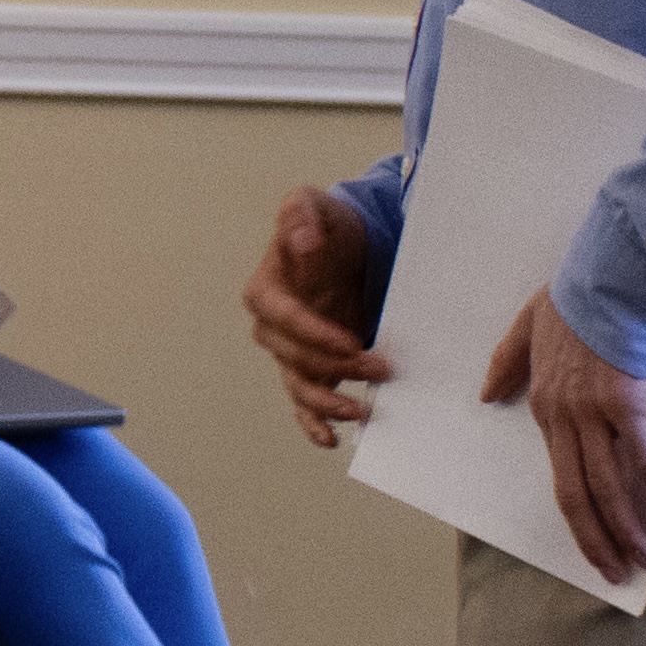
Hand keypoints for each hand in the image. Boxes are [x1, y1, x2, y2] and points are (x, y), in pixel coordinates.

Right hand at [245, 187, 389, 445]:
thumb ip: (300, 215)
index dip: (313, 333)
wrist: (349, 247)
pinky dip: (314, 423)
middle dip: (335, 366)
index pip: (284, 318)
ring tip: (361, 410)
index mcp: (266, 291)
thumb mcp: (312, 205)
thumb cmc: (327, 226)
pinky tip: (333, 439)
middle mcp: (273, 328)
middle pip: (295, 357)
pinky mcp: (314, 367)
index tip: (350, 340)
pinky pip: (305, 402)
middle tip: (380, 365)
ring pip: (300, 385)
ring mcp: (293, 352)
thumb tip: (303, 243)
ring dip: (328, 402)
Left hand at [480, 289, 645, 583]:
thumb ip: (506, 362)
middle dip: (598, 538)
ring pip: (608, 485)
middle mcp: (565, 418)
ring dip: (628, 527)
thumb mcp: (525, 326)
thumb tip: (485, 394)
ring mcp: (594, 414)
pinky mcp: (627, 405)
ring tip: (644, 558)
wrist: (607, 279)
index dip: (577, 518)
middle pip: (579, 493)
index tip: (593, 547)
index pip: (559, 477)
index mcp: (545, 408)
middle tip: (617, 572)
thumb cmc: (573, 300)